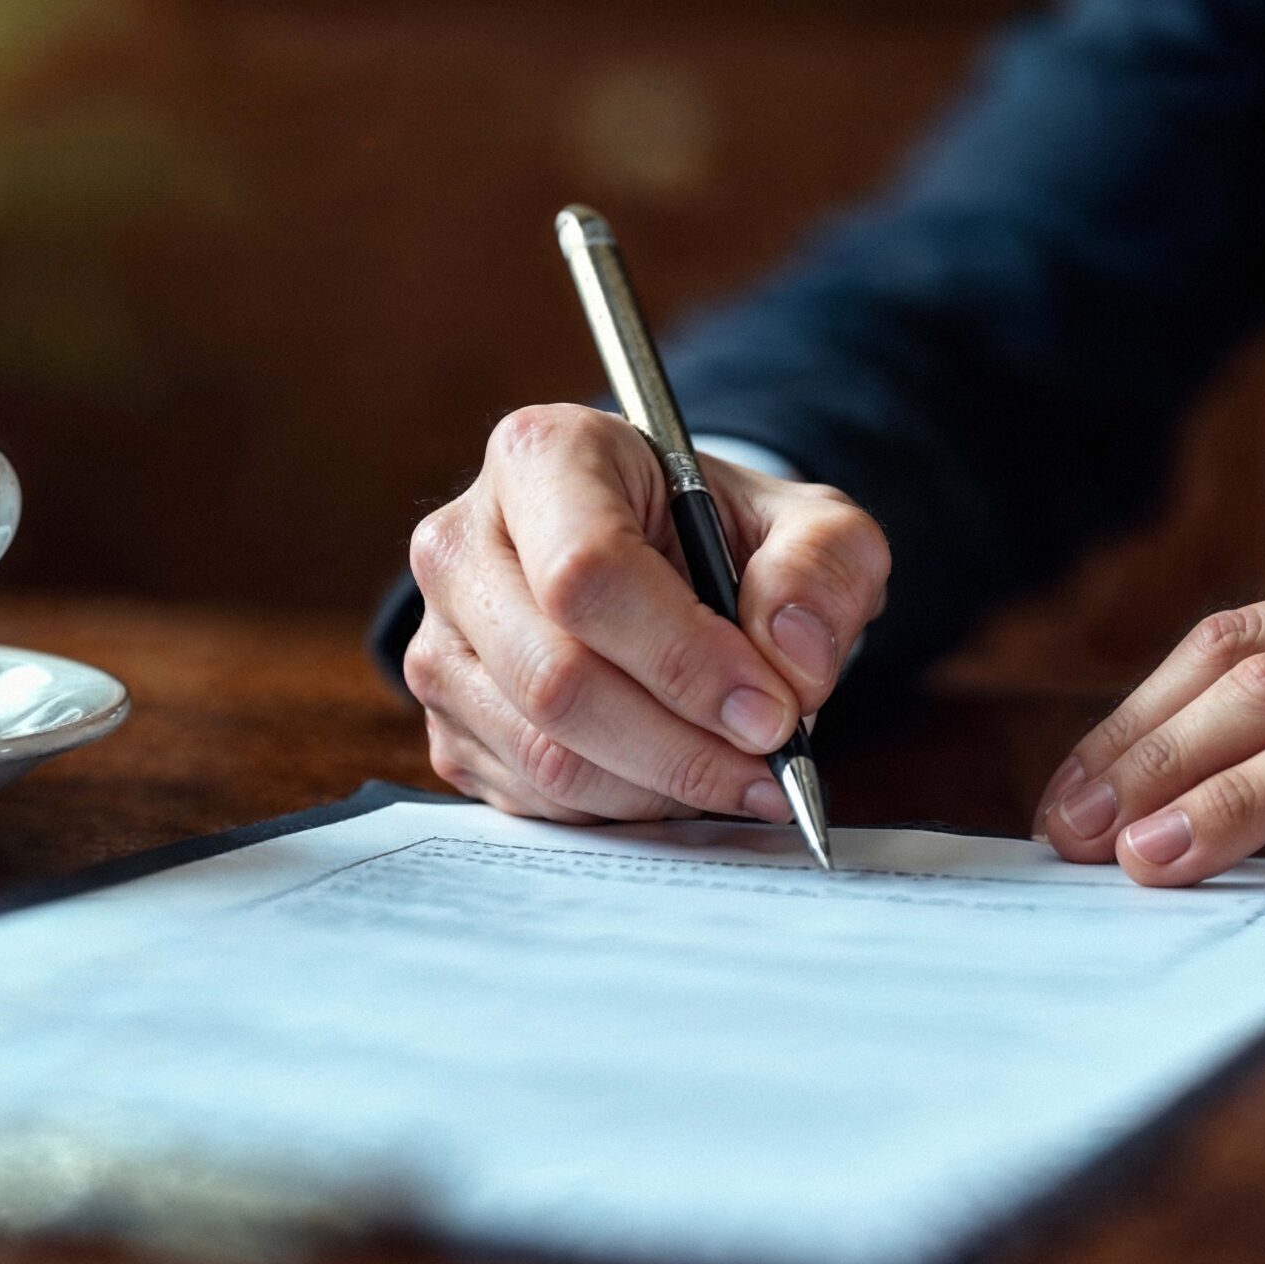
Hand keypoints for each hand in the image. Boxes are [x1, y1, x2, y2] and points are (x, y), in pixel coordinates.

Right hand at [404, 404, 887, 824]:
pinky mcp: (445, 722)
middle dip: (682, 744)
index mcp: (541, 457)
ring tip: (737, 774)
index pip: (588, 572)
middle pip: (556, 678)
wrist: (657, 562)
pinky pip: (533, 797)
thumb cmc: (718, 534)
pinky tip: (678, 775)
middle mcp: (464, 545)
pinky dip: (622, 807)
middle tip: (769, 764)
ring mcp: (441, 640)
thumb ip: (824, 568)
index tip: (770, 711)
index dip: (684, 658)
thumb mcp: (807, 523)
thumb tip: (791, 658)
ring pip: (543, 752)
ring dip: (659, 785)